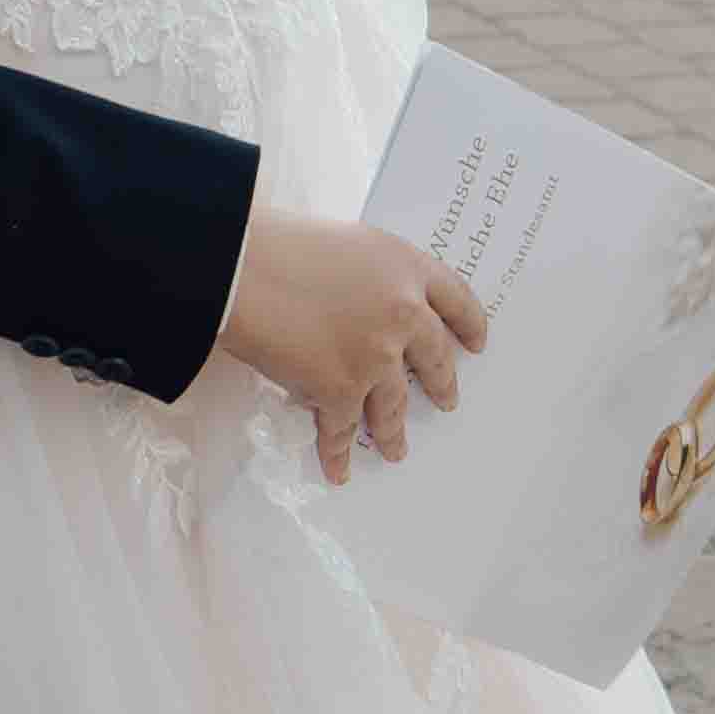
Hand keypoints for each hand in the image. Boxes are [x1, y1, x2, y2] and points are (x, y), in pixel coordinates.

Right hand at [209, 191, 488, 478]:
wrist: (239, 267)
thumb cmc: (277, 243)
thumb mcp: (342, 244)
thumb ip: (367, 275)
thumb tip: (362, 308)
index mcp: (406, 267)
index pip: (455, 298)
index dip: (468, 324)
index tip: (475, 344)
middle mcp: (403, 314)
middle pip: (434, 358)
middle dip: (440, 384)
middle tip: (446, 400)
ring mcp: (375, 357)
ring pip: (393, 406)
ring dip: (392, 431)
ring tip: (396, 449)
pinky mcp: (340, 391)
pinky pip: (341, 429)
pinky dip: (336, 453)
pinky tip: (338, 470)